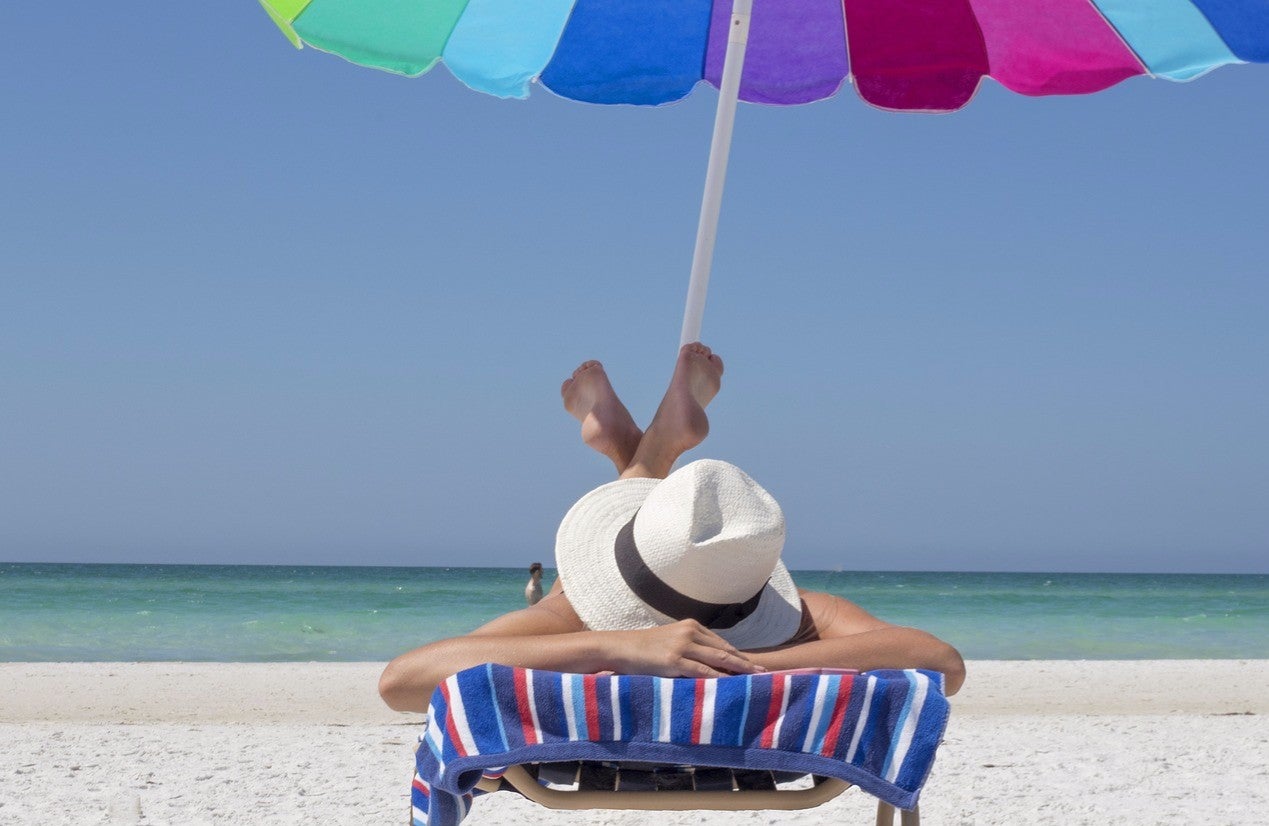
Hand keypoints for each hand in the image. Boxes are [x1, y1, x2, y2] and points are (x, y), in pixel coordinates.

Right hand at [604, 620, 765, 678]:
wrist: (620, 647)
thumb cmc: (644, 649)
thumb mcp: (670, 642)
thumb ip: (690, 648)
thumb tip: (710, 665)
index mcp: (691, 626)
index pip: (722, 643)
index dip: (739, 656)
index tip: (755, 665)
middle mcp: (690, 632)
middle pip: (725, 649)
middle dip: (746, 662)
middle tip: (765, 672)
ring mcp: (682, 645)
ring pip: (718, 658)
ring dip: (739, 670)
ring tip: (755, 679)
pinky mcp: (674, 660)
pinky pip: (702, 671)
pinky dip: (719, 678)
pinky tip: (731, 685)